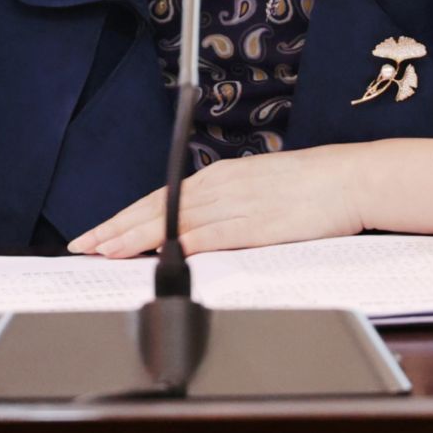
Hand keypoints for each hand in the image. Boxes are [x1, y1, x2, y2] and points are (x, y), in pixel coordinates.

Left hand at [68, 143, 371, 257]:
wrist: (349, 179)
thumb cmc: (308, 186)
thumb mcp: (257, 187)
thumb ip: (224, 205)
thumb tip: (192, 229)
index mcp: (220, 177)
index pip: (159, 199)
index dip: (124, 218)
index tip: (97, 233)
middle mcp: (221, 186)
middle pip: (156, 209)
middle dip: (116, 228)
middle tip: (83, 245)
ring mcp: (236, 205)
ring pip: (174, 222)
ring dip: (136, 238)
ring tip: (105, 252)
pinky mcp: (255, 225)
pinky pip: (210, 235)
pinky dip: (181, 245)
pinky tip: (160, 256)